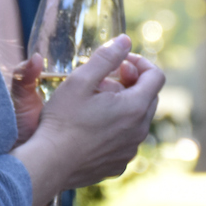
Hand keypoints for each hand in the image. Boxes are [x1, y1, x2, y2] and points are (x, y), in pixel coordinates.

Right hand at [13, 35, 163, 205]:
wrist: (49, 162)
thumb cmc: (62, 119)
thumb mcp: (80, 79)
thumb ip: (106, 57)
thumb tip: (125, 41)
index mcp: (135, 107)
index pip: (156, 76)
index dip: (140, 62)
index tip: (120, 61)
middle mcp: (139, 131)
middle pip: (148, 97)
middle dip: (131, 83)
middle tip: (104, 80)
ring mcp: (130, 150)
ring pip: (136, 120)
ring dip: (123, 107)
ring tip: (95, 104)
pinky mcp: (118, 164)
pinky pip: (125, 140)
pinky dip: (115, 129)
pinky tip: (91, 128)